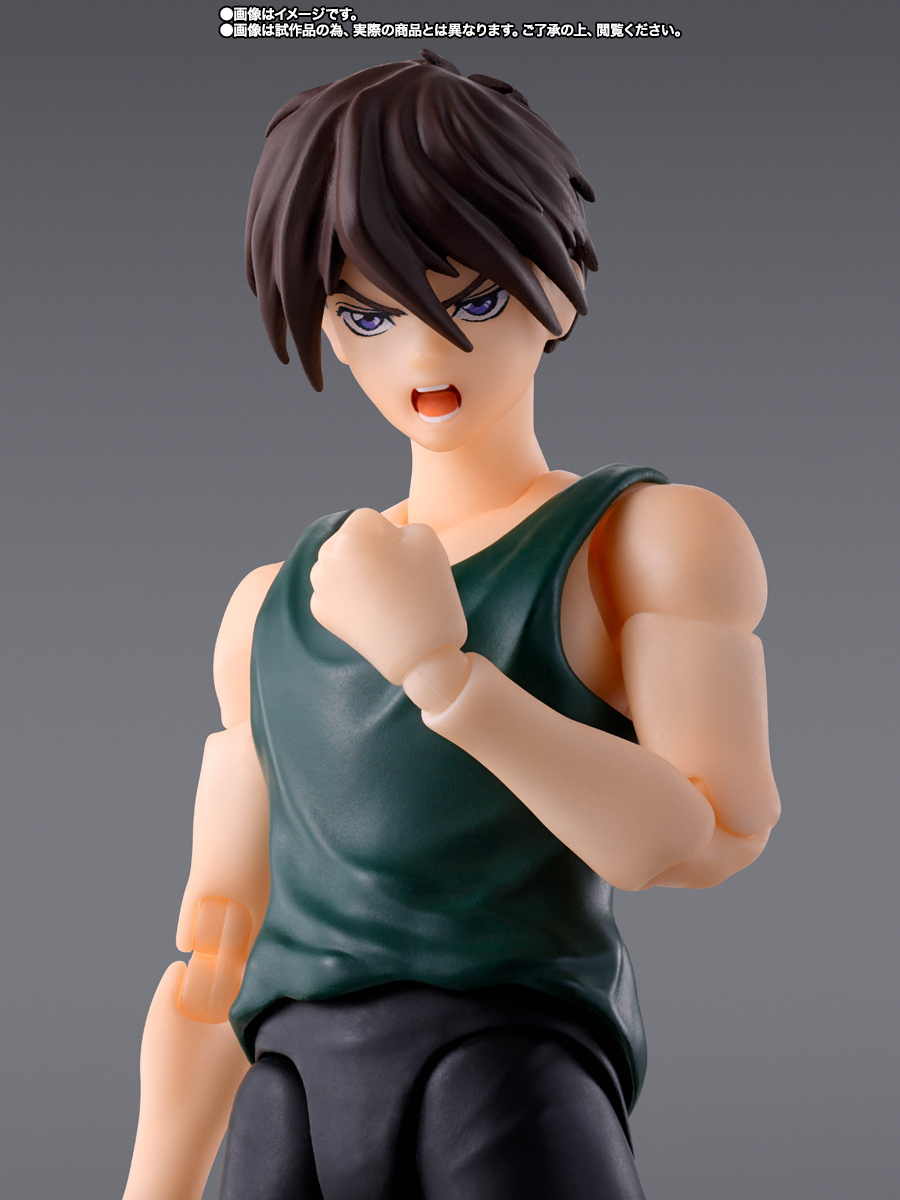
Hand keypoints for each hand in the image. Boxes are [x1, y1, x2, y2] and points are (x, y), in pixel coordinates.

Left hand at [309, 509, 467, 683]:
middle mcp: (327, 558)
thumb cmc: (427, 592)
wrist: (420, 655)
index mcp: (351, 536)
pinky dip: (350, 594)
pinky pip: (334, 589)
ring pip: (339, 564)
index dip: (392, 536)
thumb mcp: (427, 540)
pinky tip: (372, 608)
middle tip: (395, 576)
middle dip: (368, 551)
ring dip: (356, 570)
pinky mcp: (321, 612)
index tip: (405, 559)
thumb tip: (383, 536)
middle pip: (349, 540)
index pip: (370, 520)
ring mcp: (320, 587)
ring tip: (383, 593)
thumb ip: (402, 525)